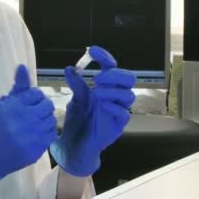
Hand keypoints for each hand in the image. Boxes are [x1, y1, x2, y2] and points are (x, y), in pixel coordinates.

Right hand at [0, 65, 57, 195]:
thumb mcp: (3, 105)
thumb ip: (18, 87)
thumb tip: (22, 66)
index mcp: (13, 107)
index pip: (36, 93)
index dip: (34, 97)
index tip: (27, 103)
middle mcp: (24, 120)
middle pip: (48, 105)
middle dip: (42, 107)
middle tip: (33, 112)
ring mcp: (32, 137)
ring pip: (52, 120)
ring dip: (45, 120)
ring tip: (34, 123)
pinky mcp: (37, 150)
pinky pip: (51, 135)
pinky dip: (46, 133)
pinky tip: (36, 134)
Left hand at [50, 46, 135, 176]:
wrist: (73, 146)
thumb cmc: (77, 122)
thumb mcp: (75, 100)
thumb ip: (76, 85)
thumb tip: (70, 68)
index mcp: (105, 87)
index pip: (112, 67)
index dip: (105, 57)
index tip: (92, 51)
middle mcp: (113, 97)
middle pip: (128, 78)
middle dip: (115, 74)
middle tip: (97, 78)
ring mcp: (117, 111)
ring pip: (128, 95)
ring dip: (112, 91)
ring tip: (96, 93)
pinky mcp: (117, 126)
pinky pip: (124, 114)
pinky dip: (114, 107)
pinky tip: (102, 106)